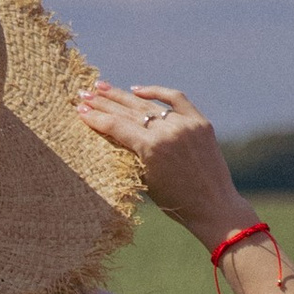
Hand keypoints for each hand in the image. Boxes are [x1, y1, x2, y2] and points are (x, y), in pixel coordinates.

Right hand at [75, 79, 241, 242]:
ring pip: (148, 104)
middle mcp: (168, 131)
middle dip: (104, 102)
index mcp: (151, 148)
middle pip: (128, 112)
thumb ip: (130, 154)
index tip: (80, 109)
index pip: (116, 126)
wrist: (213, 207)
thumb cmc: (175, 203)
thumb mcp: (145, 180)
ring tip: (103, 87)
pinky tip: (138, 89)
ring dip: (123, 96)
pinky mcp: (200, 123)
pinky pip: (176, 99)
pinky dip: (156, 92)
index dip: (96, 118)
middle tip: (85, 92)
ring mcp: (185, 125)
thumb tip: (112, 132)